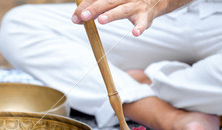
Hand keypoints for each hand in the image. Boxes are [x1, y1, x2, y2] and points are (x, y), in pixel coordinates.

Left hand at [72, 0, 191, 36]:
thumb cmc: (128, 1)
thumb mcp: (111, 1)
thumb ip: (94, 9)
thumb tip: (77, 18)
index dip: (85, 6)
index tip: (75, 17)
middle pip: (108, 2)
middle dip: (95, 9)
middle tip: (84, 16)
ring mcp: (136, 6)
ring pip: (123, 10)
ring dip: (112, 15)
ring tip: (102, 20)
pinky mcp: (146, 16)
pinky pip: (143, 22)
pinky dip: (140, 27)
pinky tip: (135, 33)